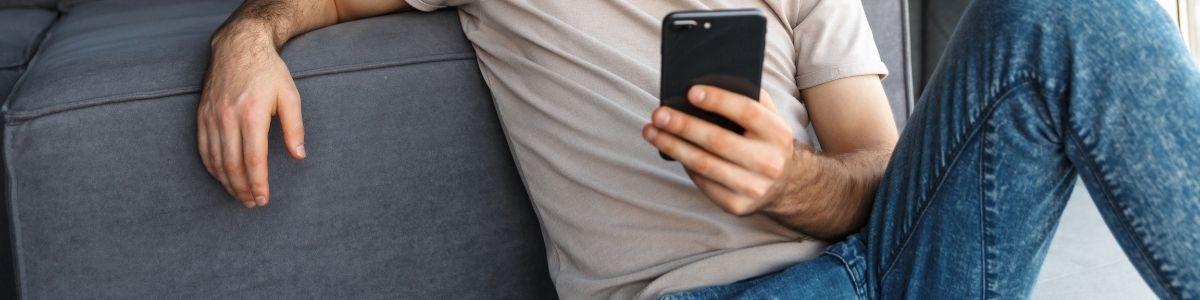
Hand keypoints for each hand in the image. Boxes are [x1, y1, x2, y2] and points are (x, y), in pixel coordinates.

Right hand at [198, 32, 305, 207]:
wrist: (238, 46)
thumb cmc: (269, 71)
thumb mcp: (290, 95)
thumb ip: (295, 128)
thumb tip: (299, 155)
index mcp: (252, 114)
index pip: (253, 159)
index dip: (258, 183)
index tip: (263, 199)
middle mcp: (228, 117)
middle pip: (232, 164)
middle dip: (242, 188)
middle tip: (252, 204)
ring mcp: (211, 116)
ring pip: (215, 159)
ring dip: (227, 182)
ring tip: (239, 195)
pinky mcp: (202, 114)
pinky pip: (203, 148)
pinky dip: (212, 167)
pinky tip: (222, 177)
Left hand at [643, 86, 798, 215]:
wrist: (784, 184)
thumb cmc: (764, 139)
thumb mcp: (767, 117)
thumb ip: (745, 98)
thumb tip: (702, 87)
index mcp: (778, 133)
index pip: (747, 112)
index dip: (718, 101)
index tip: (690, 92)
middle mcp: (769, 162)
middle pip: (719, 141)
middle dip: (684, 126)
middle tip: (658, 114)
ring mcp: (753, 187)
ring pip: (704, 164)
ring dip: (672, 146)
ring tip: (651, 131)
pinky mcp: (737, 205)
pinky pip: (702, 181)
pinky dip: (683, 163)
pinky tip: (669, 150)